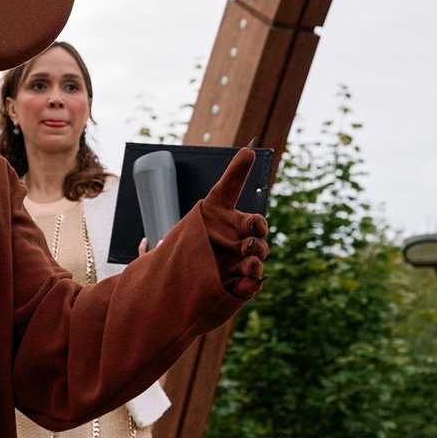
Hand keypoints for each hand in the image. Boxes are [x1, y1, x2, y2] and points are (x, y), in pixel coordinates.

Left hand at [197, 148, 268, 298]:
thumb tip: (248, 150)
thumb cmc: (200, 230)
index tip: (253, 224)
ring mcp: (240, 267)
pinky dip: (250, 285)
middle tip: (246, 244)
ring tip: (247, 265)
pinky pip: (250, 286)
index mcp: (238, 226)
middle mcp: (242, 245)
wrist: (178, 273)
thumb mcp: (214, 202)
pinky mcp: (237, 287)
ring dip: (255, 264)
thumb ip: (233, 178)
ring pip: (256, 265)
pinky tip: (245, 283)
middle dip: (256, 243)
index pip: (255, 223)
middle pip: (258, 243)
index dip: (257, 224)